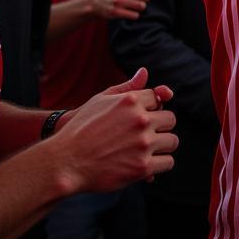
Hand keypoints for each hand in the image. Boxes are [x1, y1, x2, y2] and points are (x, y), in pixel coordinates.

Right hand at [50, 68, 177, 192]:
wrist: (65, 162)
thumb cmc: (80, 129)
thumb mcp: (100, 100)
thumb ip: (127, 87)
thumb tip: (144, 71)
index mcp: (131, 101)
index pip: (158, 98)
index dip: (152, 108)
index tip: (143, 118)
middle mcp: (140, 120)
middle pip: (170, 119)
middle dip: (161, 126)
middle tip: (148, 135)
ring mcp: (143, 143)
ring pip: (172, 141)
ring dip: (163, 145)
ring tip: (150, 150)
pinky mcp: (142, 166)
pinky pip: (168, 162)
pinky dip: (161, 164)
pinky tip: (150, 164)